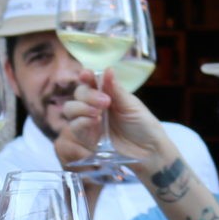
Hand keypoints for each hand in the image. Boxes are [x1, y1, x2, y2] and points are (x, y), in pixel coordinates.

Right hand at [57, 73, 176, 173]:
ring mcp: (89, 121)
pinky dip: (82, 122)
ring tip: (98, 113)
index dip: (85, 76)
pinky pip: (74, 127)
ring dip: (81, 107)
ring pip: (70, 109)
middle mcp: (94, 105)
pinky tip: (95, 122)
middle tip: (105, 102)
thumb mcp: (131, 105)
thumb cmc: (143, 125)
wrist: (148, 150)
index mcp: (106, 93)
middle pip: (78, 94)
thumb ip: (116, 90)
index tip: (86, 75)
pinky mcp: (87, 137)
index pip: (89, 81)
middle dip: (88, 95)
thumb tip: (108, 69)